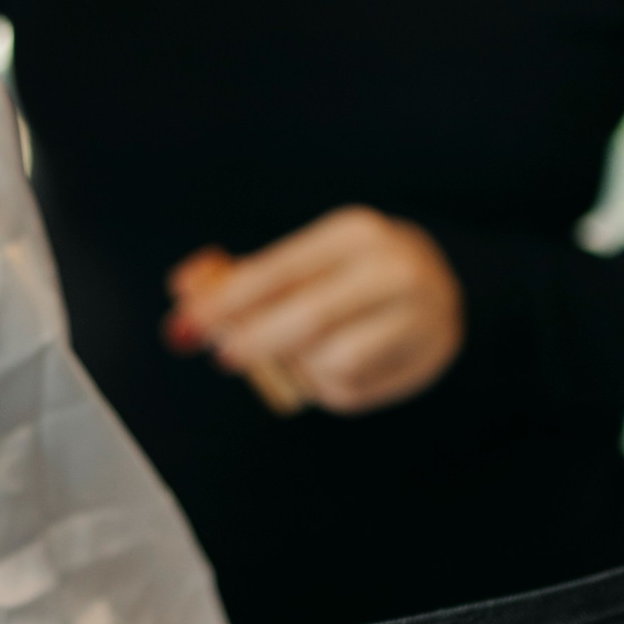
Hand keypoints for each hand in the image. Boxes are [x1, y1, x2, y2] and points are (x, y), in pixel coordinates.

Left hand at [163, 209, 465, 416]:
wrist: (440, 283)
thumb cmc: (348, 273)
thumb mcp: (302, 260)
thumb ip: (241, 277)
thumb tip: (183, 289)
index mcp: (355, 233)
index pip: (279, 270)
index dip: (227, 301)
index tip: (189, 322)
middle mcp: (394, 269)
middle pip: (310, 317)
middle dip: (256, 341)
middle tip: (223, 355)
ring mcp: (419, 316)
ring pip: (333, 361)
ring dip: (297, 367)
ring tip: (293, 354)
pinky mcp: (425, 360)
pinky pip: (352, 390)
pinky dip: (324, 387)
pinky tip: (327, 368)